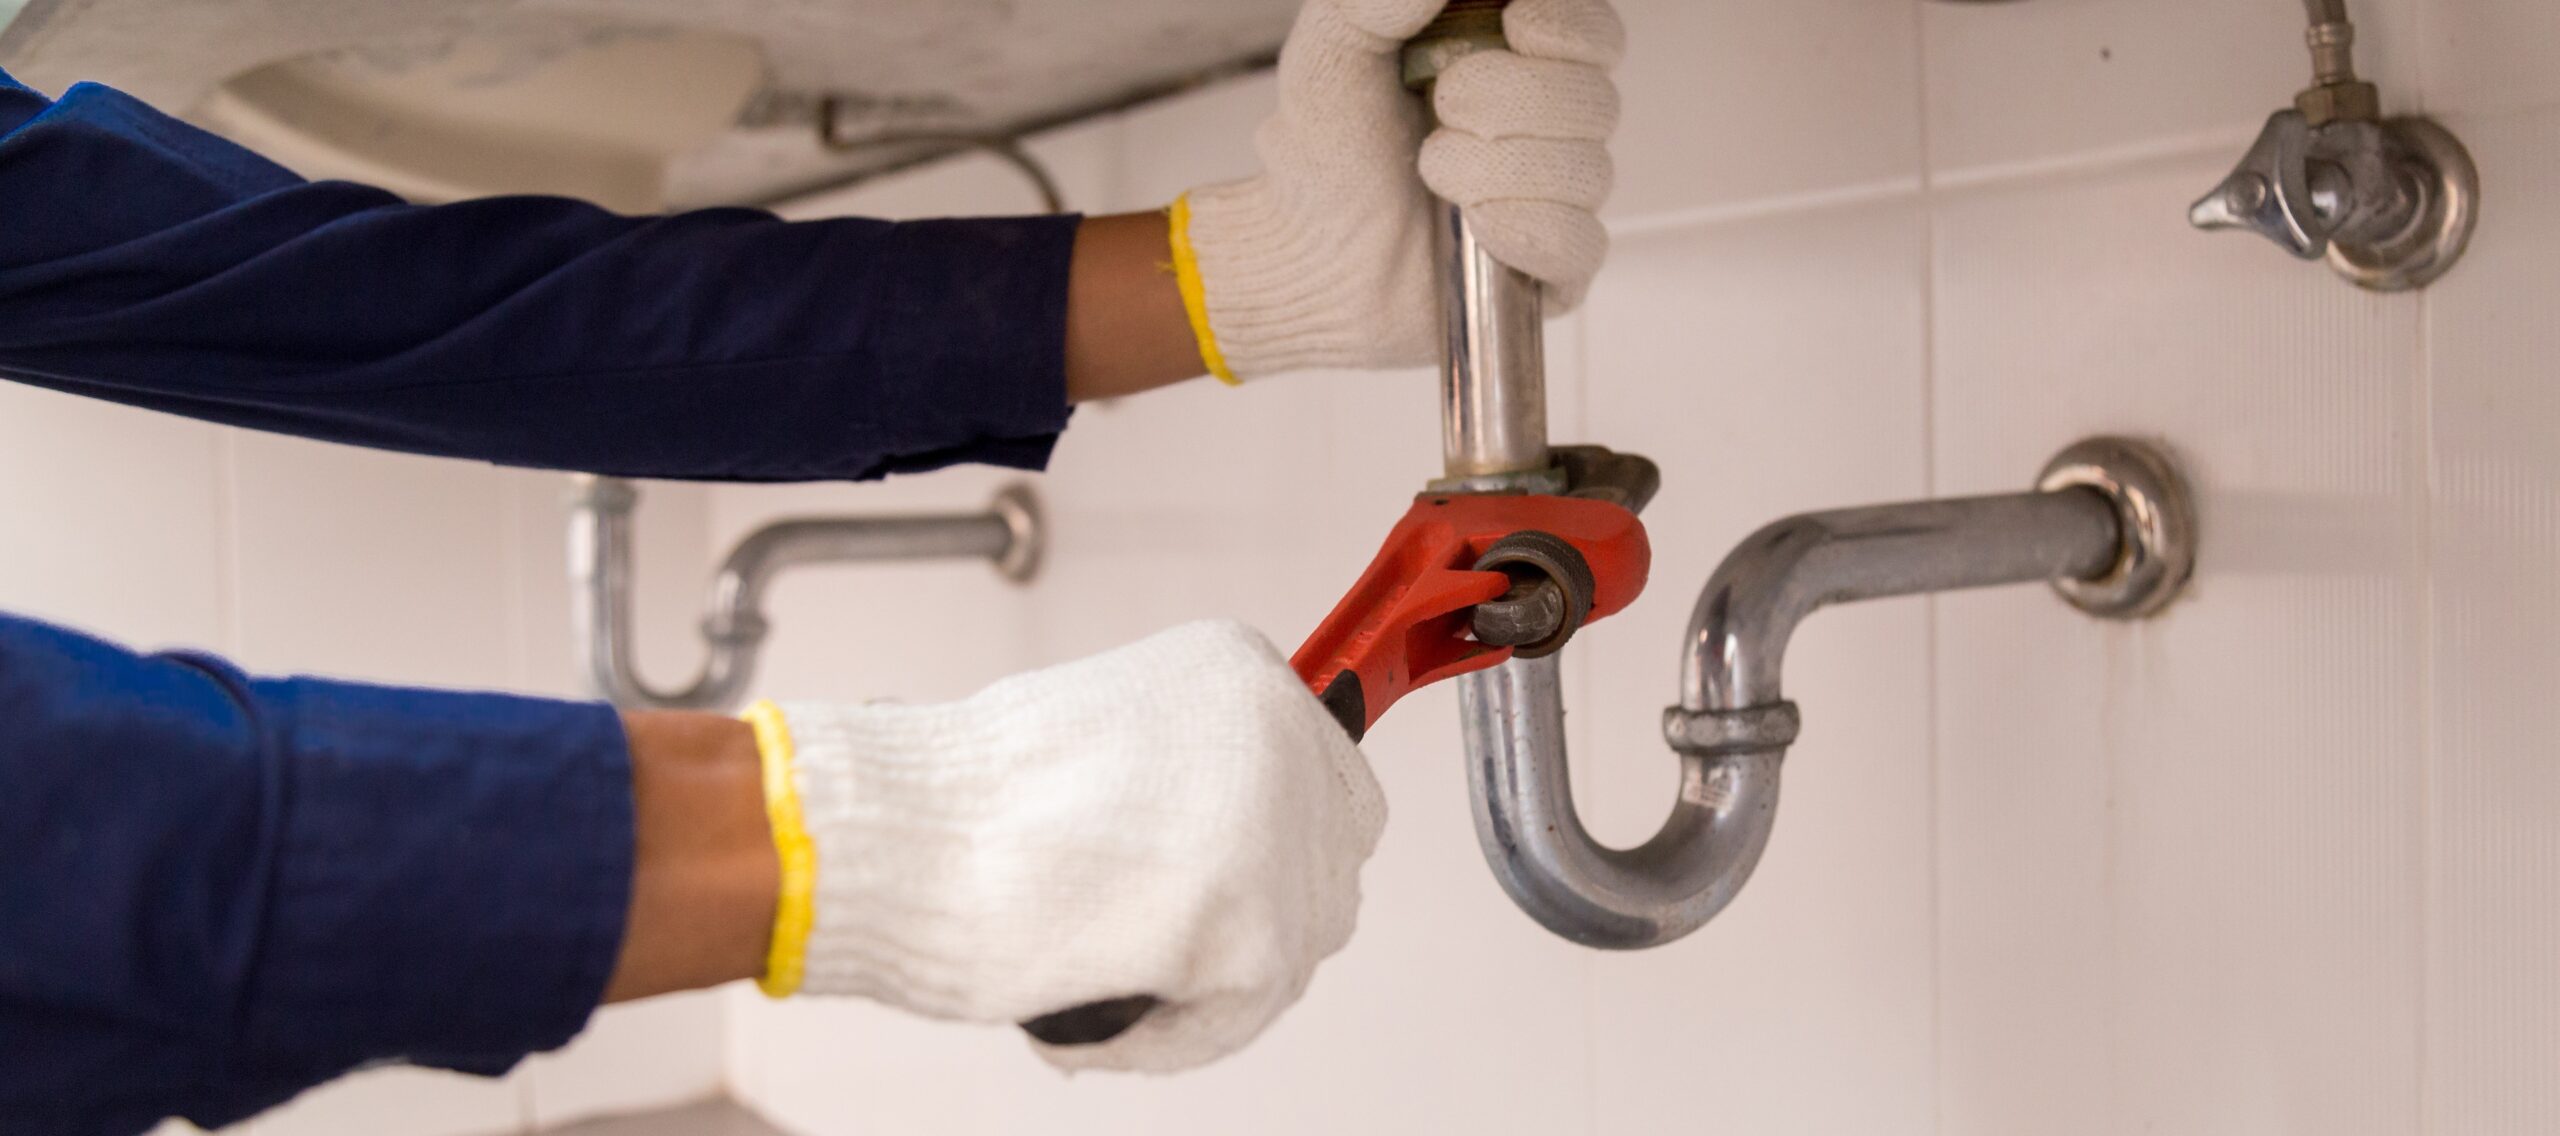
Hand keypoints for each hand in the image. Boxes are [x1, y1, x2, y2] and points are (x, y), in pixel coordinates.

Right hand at [753, 620, 1386, 1072]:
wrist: (906, 831)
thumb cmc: (963, 792)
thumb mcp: (1104, 730)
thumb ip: (1187, 774)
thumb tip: (1219, 841)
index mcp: (1243, 671)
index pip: (1328, 777)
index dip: (1277, 847)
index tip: (1229, 886)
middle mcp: (1281, 731)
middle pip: (1332, 863)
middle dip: (1259, 915)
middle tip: (1166, 944)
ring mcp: (1280, 825)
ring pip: (1297, 946)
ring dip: (1208, 981)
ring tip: (1103, 967)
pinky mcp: (1260, 922)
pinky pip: (1241, 1011)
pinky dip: (1170, 1032)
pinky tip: (1097, 1006)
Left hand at [1173, 0, 1624, 381]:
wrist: (1303, 259)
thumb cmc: (1325, 155)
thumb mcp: (1331, 52)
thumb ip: (1376, 1)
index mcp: (1514, 59)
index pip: (1592, 30)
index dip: (1566, 24)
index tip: (1515, 23)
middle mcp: (1548, 125)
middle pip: (1597, 96)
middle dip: (1509, 98)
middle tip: (1442, 104)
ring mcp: (1556, 200)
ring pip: (1587, 169)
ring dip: (1493, 167)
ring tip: (1433, 171)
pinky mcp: (1553, 270)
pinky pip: (1578, 243)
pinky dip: (1518, 228)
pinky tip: (1472, 224)